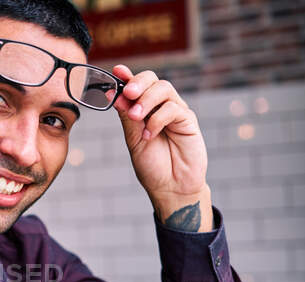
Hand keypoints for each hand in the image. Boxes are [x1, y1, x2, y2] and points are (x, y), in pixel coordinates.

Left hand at [111, 65, 212, 230]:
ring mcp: (175, 112)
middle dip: (138, 83)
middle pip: (152, 80)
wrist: (170, 187)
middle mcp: (160, 107)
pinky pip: (173, 109)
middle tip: (128, 93)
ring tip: (136, 117)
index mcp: (144, 110)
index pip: (136, 86)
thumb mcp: (134, 140)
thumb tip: (115, 94)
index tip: (116, 71)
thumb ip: (127, 117)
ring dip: (147, 100)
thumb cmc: (152, 166)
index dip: (127, 76)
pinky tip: (150, 135)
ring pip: (164, 89)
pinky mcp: (188, 121)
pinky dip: (158, 119)